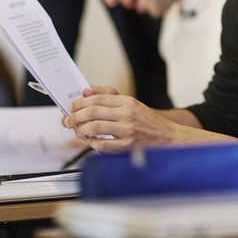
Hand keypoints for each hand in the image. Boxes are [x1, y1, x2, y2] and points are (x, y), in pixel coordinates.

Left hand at [63, 89, 192, 152]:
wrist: (170, 137)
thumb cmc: (149, 122)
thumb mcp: (132, 105)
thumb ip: (109, 99)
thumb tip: (86, 92)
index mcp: (127, 101)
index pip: (97, 98)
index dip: (79, 102)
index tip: (70, 107)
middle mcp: (127, 114)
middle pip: (92, 112)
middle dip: (74, 116)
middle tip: (67, 121)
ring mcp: (127, 130)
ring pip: (94, 127)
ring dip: (80, 130)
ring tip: (78, 131)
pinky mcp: (128, 145)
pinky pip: (102, 144)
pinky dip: (92, 143)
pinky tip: (92, 141)